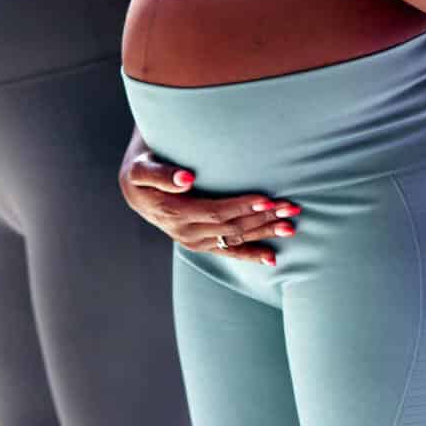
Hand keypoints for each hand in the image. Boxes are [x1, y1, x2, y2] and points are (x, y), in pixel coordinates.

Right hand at [119, 142, 300, 266]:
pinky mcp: (201, 243)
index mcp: (173, 212)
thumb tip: (187, 179)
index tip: (267, 199)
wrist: (134, 188)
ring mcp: (194, 240)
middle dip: (263, 218)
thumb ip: (160, 174)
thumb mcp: (141, 168)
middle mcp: (185, 232)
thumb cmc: (141, 170)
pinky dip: (251, 254)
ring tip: (291, 227)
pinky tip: (272, 257)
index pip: (215, 211)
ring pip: (234, 238)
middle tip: (291, 208)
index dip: (242, 206)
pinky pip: (228, 251)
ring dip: (264, 233)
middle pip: (231, 226)